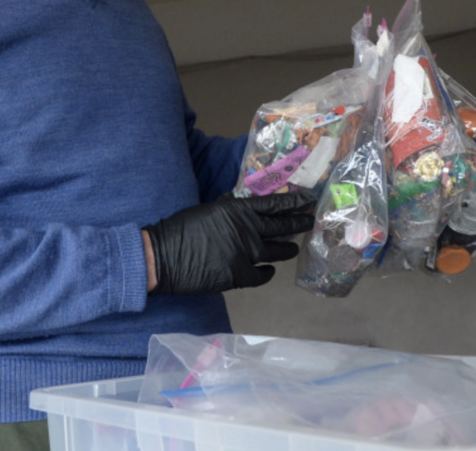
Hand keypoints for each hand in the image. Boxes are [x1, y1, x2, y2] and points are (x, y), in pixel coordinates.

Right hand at [143, 191, 315, 294]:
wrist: (164, 256)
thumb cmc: (181, 228)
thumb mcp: (208, 209)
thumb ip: (229, 206)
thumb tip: (240, 200)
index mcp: (238, 209)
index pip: (275, 204)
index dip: (295, 202)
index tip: (308, 201)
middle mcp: (248, 229)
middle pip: (283, 226)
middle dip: (299, 223)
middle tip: (310, 221)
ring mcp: (247, 253)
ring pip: (278, 251)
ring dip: (287, 248)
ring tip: (293, 247)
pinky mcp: (241, 275)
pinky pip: (263, 274)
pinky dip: (268, 272)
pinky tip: (269, 270)